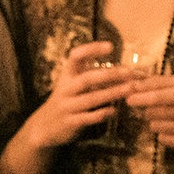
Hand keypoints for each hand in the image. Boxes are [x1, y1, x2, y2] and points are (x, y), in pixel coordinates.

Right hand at [23, 41, 137, 149]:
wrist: (44, 126)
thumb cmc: (66, 101)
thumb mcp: (71, 85)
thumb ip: (90, 76)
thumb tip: (121, 70)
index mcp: (66, 75)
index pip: (76, 56)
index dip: (92, 50)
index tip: (110, 46)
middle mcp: (65, 89)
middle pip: (87, 78)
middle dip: (109, 74)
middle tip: (129, 72)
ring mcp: (67, 106)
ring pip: (91, 98)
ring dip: (112, 93)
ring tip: (130, 88)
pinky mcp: (70, 123)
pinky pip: (88, 118)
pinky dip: (102, 114)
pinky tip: (115, 111)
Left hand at [126, 73, 173, 151]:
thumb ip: (160, 83)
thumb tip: (132, 80)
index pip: (158, 91)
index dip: (140, 93)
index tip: (126, 94)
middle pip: (156, 109)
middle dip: (144, 109)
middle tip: (137, 107)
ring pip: (158, 126)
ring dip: (152, 123)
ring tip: (157, 119)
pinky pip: (166, 140)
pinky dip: (162, 136)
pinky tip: (166, 131)